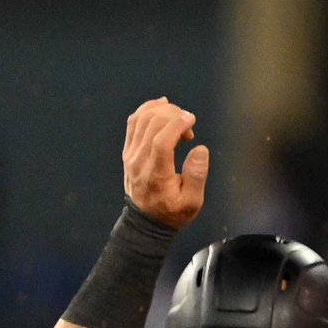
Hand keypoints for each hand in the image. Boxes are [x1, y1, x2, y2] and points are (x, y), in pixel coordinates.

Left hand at [123, 97, 208, 227]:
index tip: (192, 119)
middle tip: (189, 122)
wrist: (146, 221)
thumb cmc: (173, 212)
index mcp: (156, 174)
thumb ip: (196, 176)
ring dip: (161, 111)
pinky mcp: (128, 150)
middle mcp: (139, 160)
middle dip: (173, 115)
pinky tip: (161, 106)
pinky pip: (133, 123)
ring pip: (140, 120)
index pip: (161, 141)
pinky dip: (146, 110)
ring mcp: (130, 154)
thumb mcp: (192, 202)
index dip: (177, 124)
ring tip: (178, 116)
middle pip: (151, 125)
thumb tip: (199, 148)